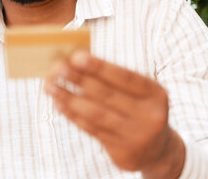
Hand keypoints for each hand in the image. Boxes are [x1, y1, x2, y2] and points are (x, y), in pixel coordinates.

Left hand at [45, 50, 184, 178]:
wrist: (158, 152)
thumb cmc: (139, 109)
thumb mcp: (139, 93)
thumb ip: (113, 79)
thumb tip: (75, 61)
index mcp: (155, 94)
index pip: (125, 77)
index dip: (99, 67)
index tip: (75, 56)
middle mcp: (149, 115)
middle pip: (106, 94)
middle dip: (78, 79)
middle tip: (56, 68)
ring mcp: (135, 135)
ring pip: (95, 113)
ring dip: (68, 98)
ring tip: (49, 86)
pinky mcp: (121, 151)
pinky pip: (91, 128)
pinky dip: (72, 114)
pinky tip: (58, 103)